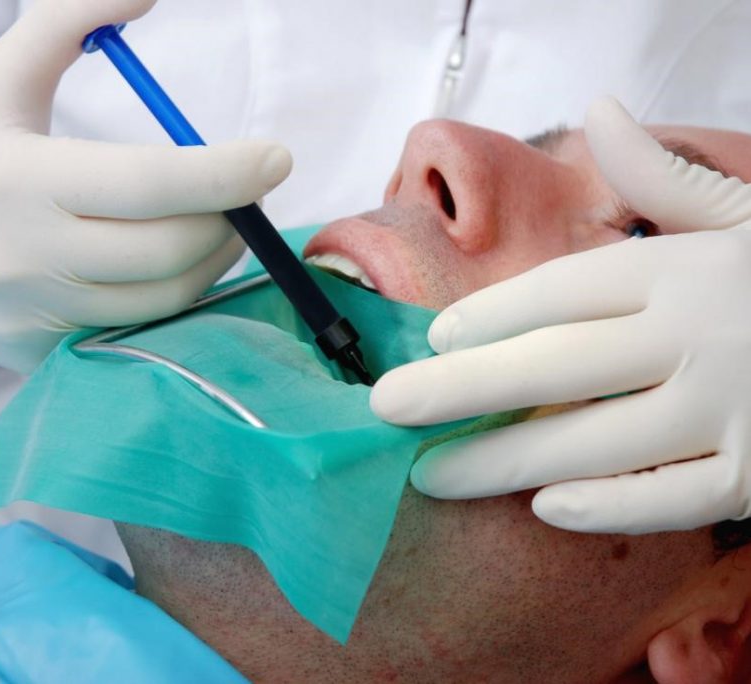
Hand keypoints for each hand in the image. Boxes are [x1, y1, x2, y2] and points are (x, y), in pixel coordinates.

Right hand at [0, 0, 291, 371]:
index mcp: (10, 176)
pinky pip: (138, 329)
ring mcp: (31, 314)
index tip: (277, 158)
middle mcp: (20, 255)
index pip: (148, 182)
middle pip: (169, 249)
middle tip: (245, 195)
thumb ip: (66, 22)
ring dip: (215, 260)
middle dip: (230, 221)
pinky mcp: (40, 353)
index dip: (226, 173)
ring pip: (164, 299)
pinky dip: (175, 297)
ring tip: (218, 227)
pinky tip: (173, 266)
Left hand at [370, 97, 750, 533]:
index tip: (431, 339)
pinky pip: (672, 501)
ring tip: (433, 475)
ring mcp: (733, 410)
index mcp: (686, 269)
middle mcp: (701, 336)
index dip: (491, 316)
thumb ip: (663, 179)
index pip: (565, 291)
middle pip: (555, 367)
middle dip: (460, 391)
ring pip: (595, 444)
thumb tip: (600, 111)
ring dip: (504, 463)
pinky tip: (544, 508)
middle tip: (387, 408)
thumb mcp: (741, 216)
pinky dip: (608, 508)